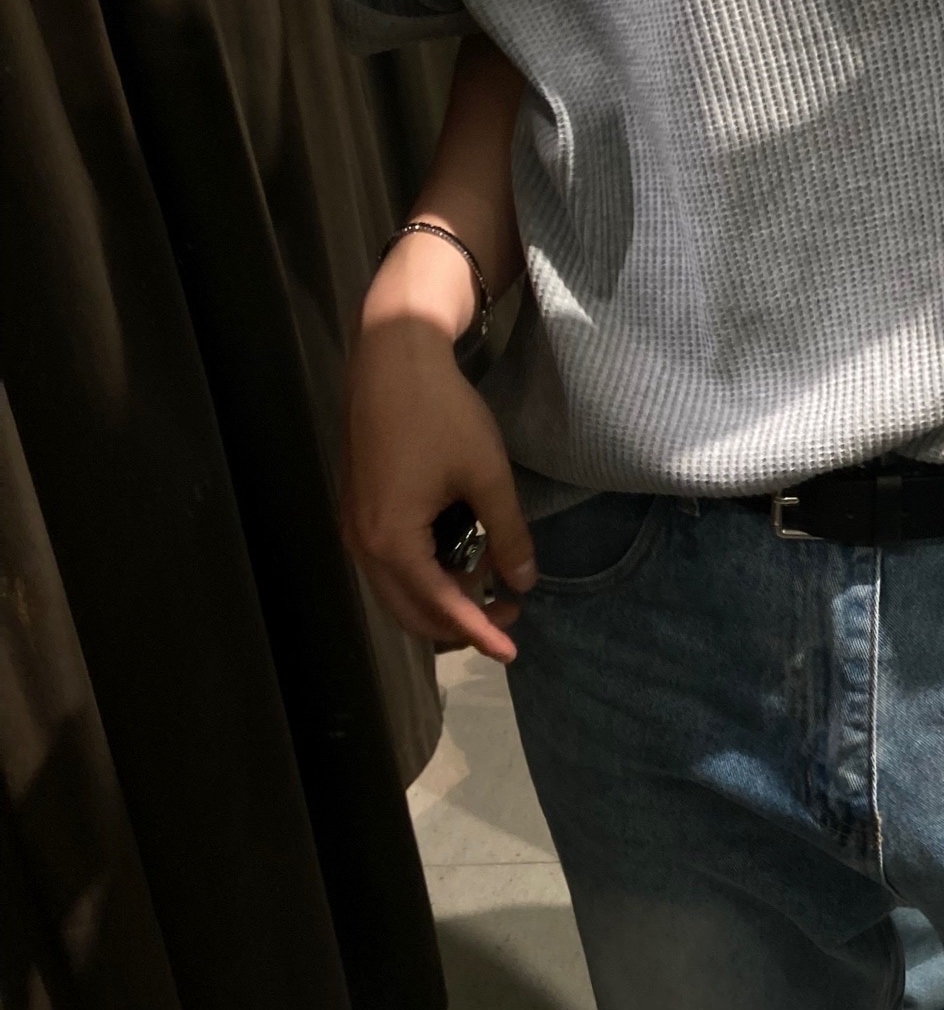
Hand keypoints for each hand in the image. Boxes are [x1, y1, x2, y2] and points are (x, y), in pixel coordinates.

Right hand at [340, 317, 537, 664]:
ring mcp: (354, 528)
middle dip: (461, 623)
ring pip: (398, 592)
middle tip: (511, 616)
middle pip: (410, 612)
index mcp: (391, 541)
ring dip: (442, 600)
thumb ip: (508, 535)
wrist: (393, 356)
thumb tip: (524, 582)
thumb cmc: (442, 413)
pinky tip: (462, 561)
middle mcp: (362, 545)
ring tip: (492, 587)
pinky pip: (391, 567)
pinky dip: (426, 577)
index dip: (479, 633)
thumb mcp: (487, 475)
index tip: (513, 653)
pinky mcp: (358, 510)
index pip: (440, 607)